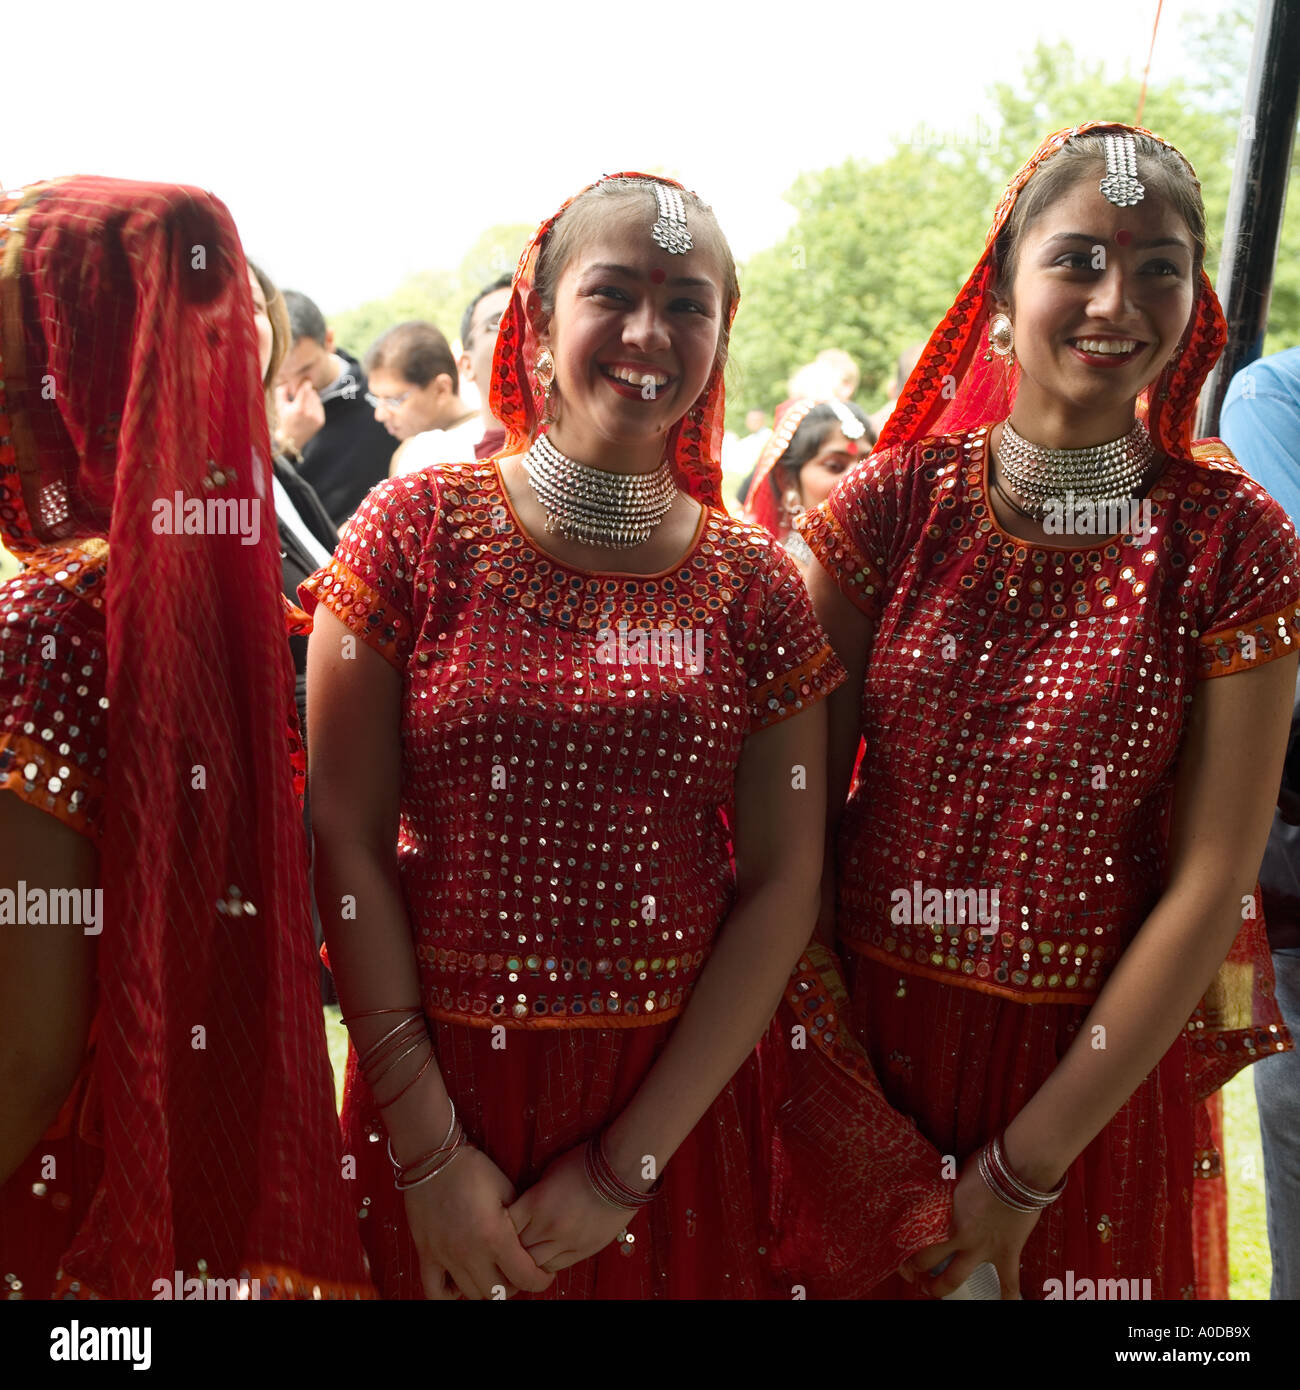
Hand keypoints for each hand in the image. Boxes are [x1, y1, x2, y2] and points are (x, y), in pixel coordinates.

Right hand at [275, 380, 325, 451]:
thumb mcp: (279, 405)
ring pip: (316, 398)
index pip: (306, 389)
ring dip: (311, 397)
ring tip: (303, 402)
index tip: (304, 380)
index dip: (305, 382)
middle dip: (306, 391)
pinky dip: (314, 404)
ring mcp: (317, 418)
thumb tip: (288, 381)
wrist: (291, 440)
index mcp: (299, 409)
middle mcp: (309, 414)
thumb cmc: (284, 420)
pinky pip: (320, 406)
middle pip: (311, 392)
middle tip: (301, 392)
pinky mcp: (321, 421)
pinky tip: (307, 408)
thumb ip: (281, 391)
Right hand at [401, 1144, 554, 1299]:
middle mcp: (470, 1254)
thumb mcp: (507, 1190)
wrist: (435, 1158)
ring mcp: (445, 1257)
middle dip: (514, 1286)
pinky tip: (460, 1283)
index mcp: (495, 1237)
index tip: (544, 1276)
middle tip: (517, 1272)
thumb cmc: (474, 1170)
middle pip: (499, 1293)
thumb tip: (528, 1242)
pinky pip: (435, 1292)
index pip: (524, 1277)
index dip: (540, 1281)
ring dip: (487, 1289)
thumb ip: (519, 1221)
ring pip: (471, 1295)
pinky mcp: (426, 1254)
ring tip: (494, 1274)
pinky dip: (450, 1296)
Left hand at [506, 1143, 636, 1274]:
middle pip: (517, 1249)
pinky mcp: (583, 1249)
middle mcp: (548, 1226)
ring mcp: (567, 1241)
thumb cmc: (582, 1164)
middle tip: (509, 1244)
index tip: (498, 1227)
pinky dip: (547, 1263)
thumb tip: (521, 1214)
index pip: (505, 1227)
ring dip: (529, 1259)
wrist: (619, 1170)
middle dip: (511, 1247)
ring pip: (535, 1264)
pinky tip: (546, 1255)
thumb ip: (532, 1198)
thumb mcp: (549, 1174)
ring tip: (527, 1252)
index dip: (499, 1229)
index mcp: (536, 1203)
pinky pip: (557, 1266)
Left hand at [898, 1150, 1043, 1298]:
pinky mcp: (1006, 1254)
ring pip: (956, 1277)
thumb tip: (941, 1191)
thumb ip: (949, 1192)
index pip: (915, 1234)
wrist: (1018, 1172)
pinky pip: (1008, 1283)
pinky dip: (1007, 1298)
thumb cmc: (986, 1166)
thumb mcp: (956, 1177)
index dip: (906, 1244)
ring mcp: (982, 1248)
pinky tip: (1004, 1305)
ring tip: (935, 1292)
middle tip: (914, 1276)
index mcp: (943, 1213)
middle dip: (918, 1271)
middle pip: (929, 1261)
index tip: (902, 1250)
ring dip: (942, 1288)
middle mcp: (958, 1235)